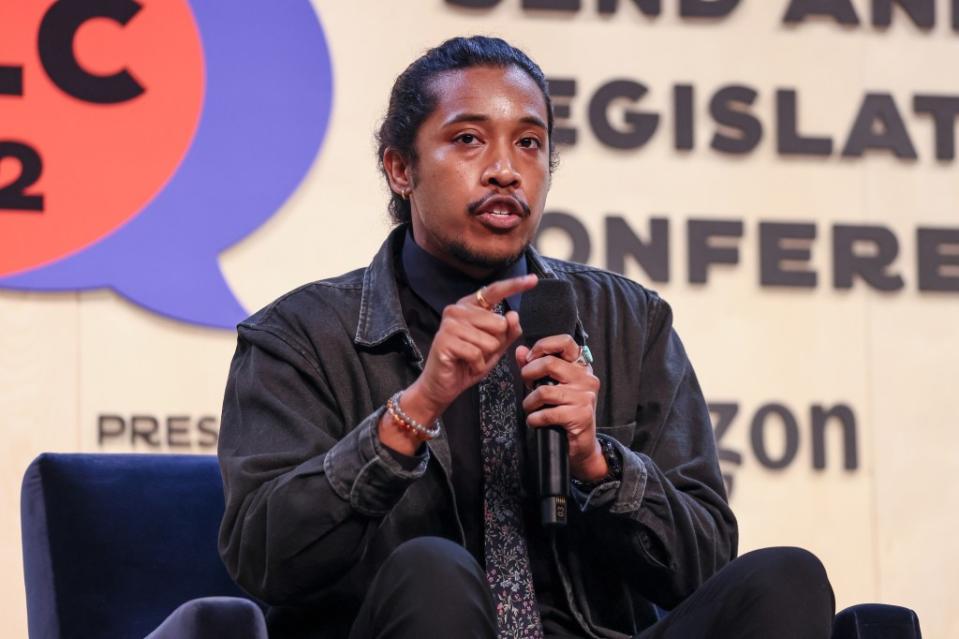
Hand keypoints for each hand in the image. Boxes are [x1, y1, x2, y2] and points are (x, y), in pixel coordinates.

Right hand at [380, 274, 538, 454]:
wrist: (442, 385)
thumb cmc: (467, 364)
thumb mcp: (494, 348)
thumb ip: (507, 332)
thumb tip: (513, 315)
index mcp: (470, 307)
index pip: (494, 291)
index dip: (515, 285)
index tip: (534, 279)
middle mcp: (457, 310)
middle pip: (498, 323)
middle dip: (495, 344)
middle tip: (478, 352)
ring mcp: (449, 324)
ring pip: (489, 340)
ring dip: (485, 357)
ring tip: (470, 359)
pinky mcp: (444, 340)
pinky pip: (477, 353)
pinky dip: (477, 365)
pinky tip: (466, 365)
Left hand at [515, 335, 606, 481]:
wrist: (581, 443)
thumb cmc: (564, 411)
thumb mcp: (550, 385)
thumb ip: (535, 366)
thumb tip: (519, 350)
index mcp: (580, 366)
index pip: (565, 342)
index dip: (543, 346)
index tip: (529, 358)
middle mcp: (586, 378)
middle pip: (549, 363)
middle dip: (528, 373)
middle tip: (525, 385)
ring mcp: (585, 397)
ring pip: (544, 391)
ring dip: (529, 402)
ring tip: (529, 408)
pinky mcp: (581, 415)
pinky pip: (547, 413)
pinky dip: (534, 418)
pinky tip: (535, 421)